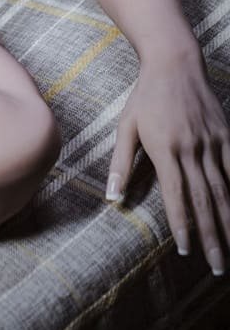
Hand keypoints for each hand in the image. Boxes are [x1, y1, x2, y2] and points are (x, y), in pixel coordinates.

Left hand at [105, 51, 229, 276]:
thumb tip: (112, 197)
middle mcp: (191, 148)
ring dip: (228, 222)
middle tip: (217, 266)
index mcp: (164, 148)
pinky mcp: (226, 135)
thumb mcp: (126, 126)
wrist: (174, 63)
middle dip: (210, 235)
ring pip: (224, 190)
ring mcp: (211, 142)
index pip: (175, 193)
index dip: (180, 223)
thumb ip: (120, 163)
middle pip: (203, 199)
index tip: (184, 249)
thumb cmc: (145, 96)